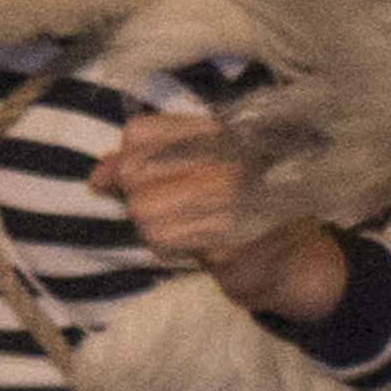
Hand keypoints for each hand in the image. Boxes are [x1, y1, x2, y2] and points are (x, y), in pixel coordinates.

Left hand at [113, 115, 345, 325]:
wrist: (294, 259)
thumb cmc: (243, 209)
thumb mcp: (201, 173)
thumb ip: (148, 166)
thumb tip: (96, 177)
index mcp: (222, 132)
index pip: (140, 132)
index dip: (129, 158)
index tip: (143, 180)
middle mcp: (226, 154)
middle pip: (135, 170)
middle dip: (140, 195)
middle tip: (174, 208)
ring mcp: (230, 193)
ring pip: (142, 208)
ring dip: (156, 225)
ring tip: (189, 226)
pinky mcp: (227, 233)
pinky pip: (163, 238)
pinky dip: (169, 245)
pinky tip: (196, 242)